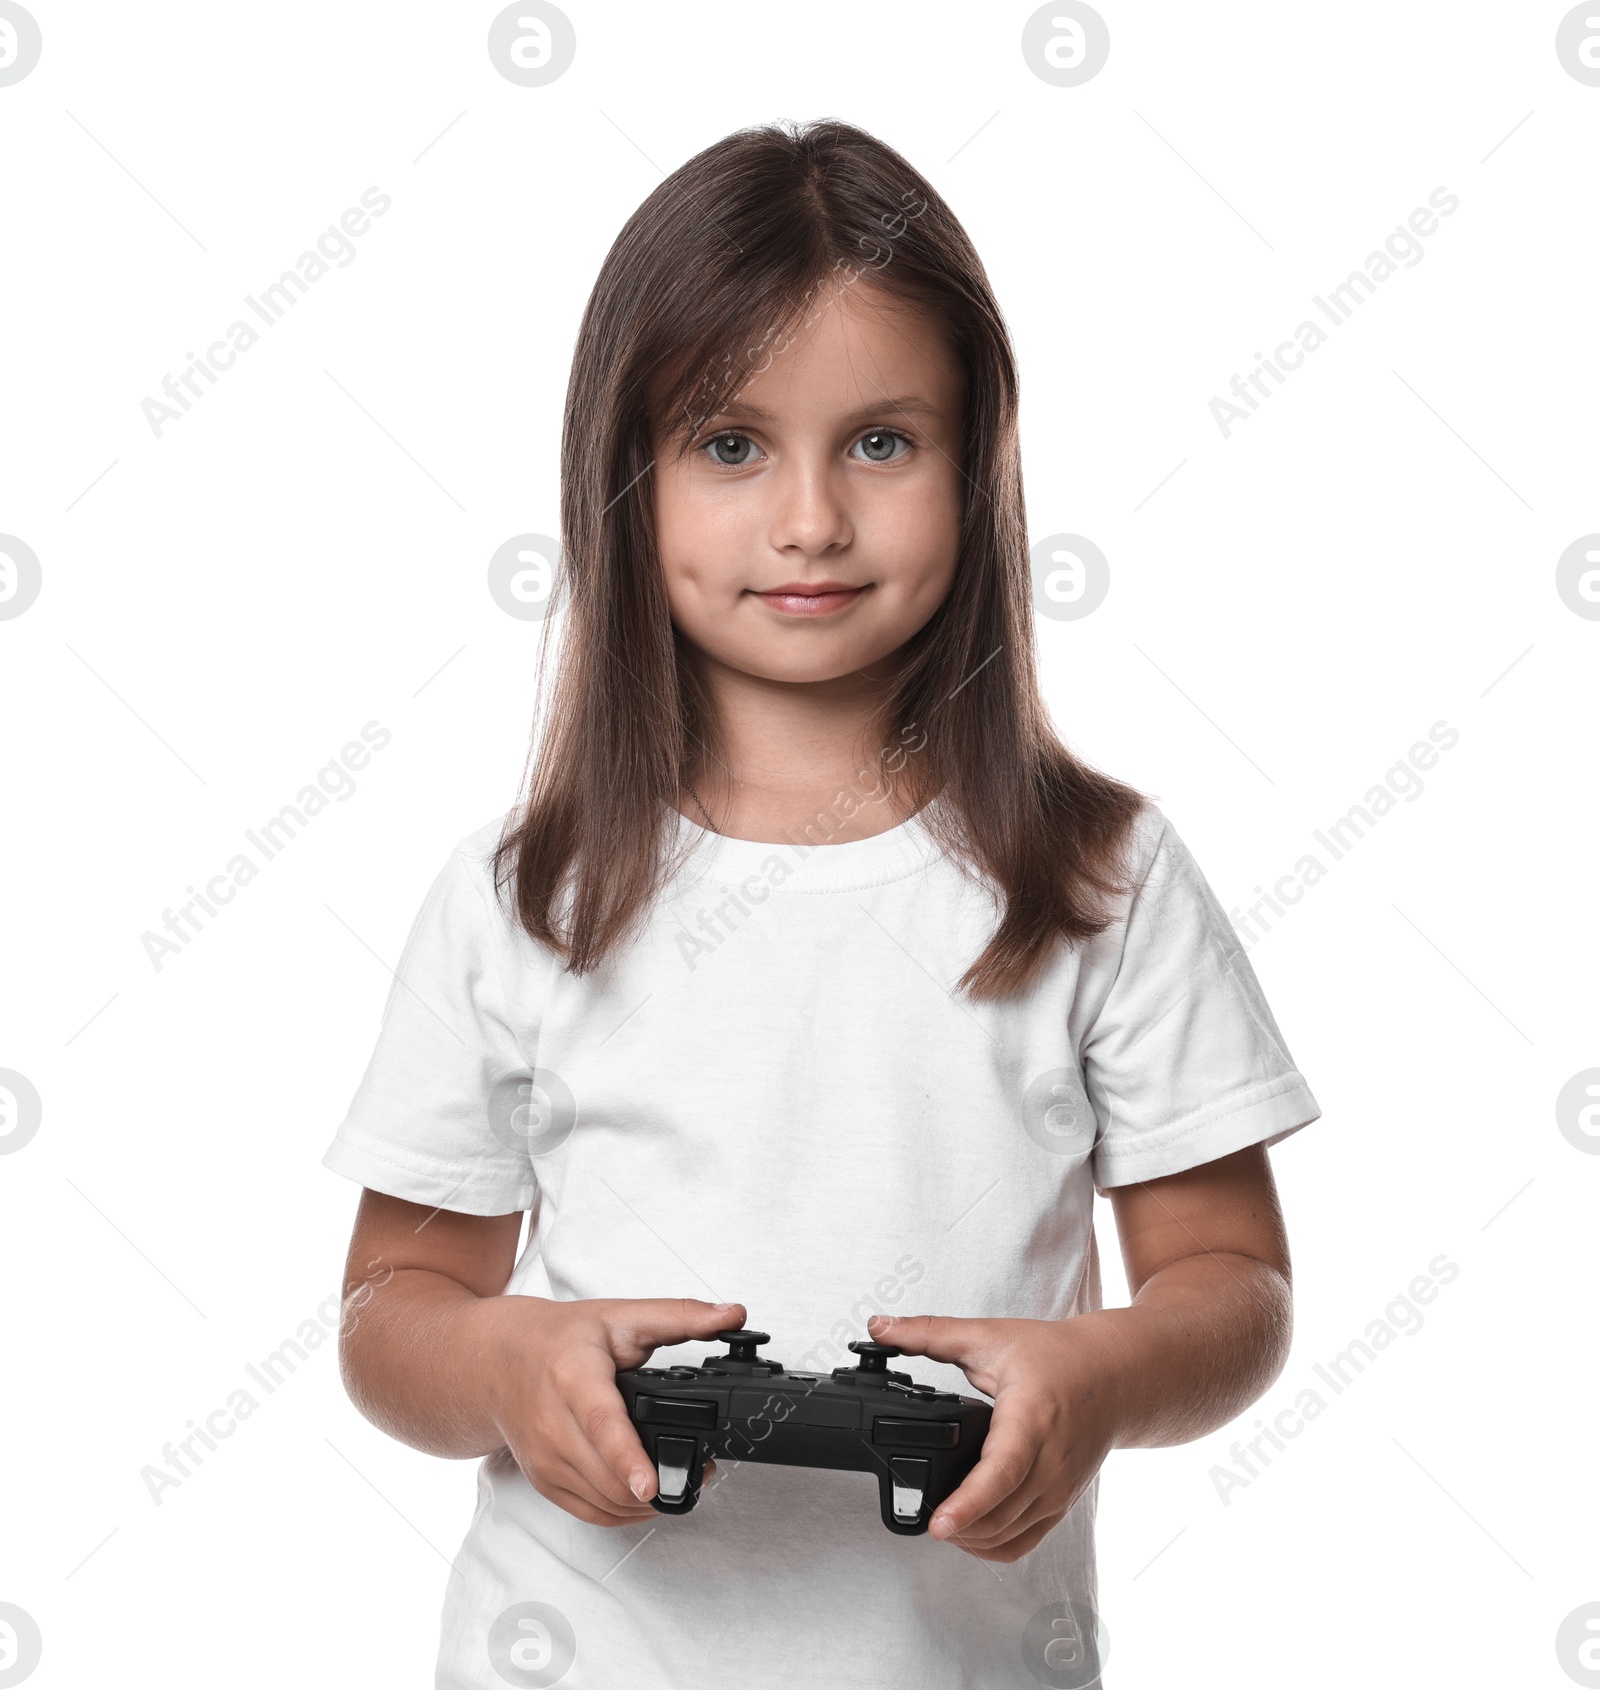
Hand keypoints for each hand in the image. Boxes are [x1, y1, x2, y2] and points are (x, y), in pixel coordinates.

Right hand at [483, 1295, 745, 1526]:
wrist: (498, 1360)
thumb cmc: (559, 1338)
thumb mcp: (621, 1316)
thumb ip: (681, 1316)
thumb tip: (732, 1315)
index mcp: (573, 1376)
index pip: (601, 1425)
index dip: (627, 1458)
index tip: (650, 1484)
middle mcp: (552, 1422)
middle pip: (608, 1476)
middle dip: (660, 1484)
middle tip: (703, 1471)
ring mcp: (544, 1458)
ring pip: (602, 1502)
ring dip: (646, 1503)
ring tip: (682, 1479)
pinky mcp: (543, 1480)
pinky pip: (589, 1513)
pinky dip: (623, 1512)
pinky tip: (645, 1495)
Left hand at [867, 1310, 1123, 1562]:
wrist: (1114, 1375)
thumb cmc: (1056, 1355)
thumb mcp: (989, 1336)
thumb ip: (929, 1333)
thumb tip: (879, 1326)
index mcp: (1031, 1418)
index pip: (1000, 1472)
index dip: (967, 1502)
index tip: (938, 1523)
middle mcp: (1050, 1462)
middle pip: (998, 1514)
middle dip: (956, 1525)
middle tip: (920, 1516)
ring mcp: (1059, 1488)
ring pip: (1009, 1534)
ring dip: (971, 1538)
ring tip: (940, 1523)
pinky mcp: (1061, 1503)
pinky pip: (1025, 1541)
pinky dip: (994, 1546)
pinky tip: (970, 1533)